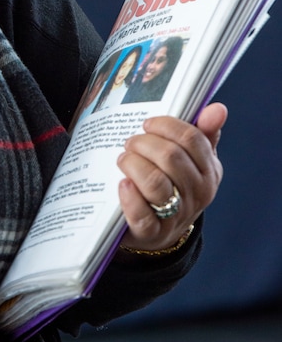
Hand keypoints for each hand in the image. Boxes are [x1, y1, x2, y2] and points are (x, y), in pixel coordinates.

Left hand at [116, 102, 226, 251]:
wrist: (161, 230)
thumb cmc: (175, 184)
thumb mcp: (192, 159)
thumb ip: (203, 132)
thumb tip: (217, 108)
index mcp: (209, 171)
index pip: (192, 139)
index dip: (166, 125)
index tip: (148, 124)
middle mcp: (197, 194)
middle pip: (171, 157)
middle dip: (144, 143)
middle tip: (131, 143)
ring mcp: (176, 215)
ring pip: (155, 183)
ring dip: (132, 164)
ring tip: (124, 160)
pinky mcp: (151, 233)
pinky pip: (141, 214)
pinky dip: (129, 196)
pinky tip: (123, 184)